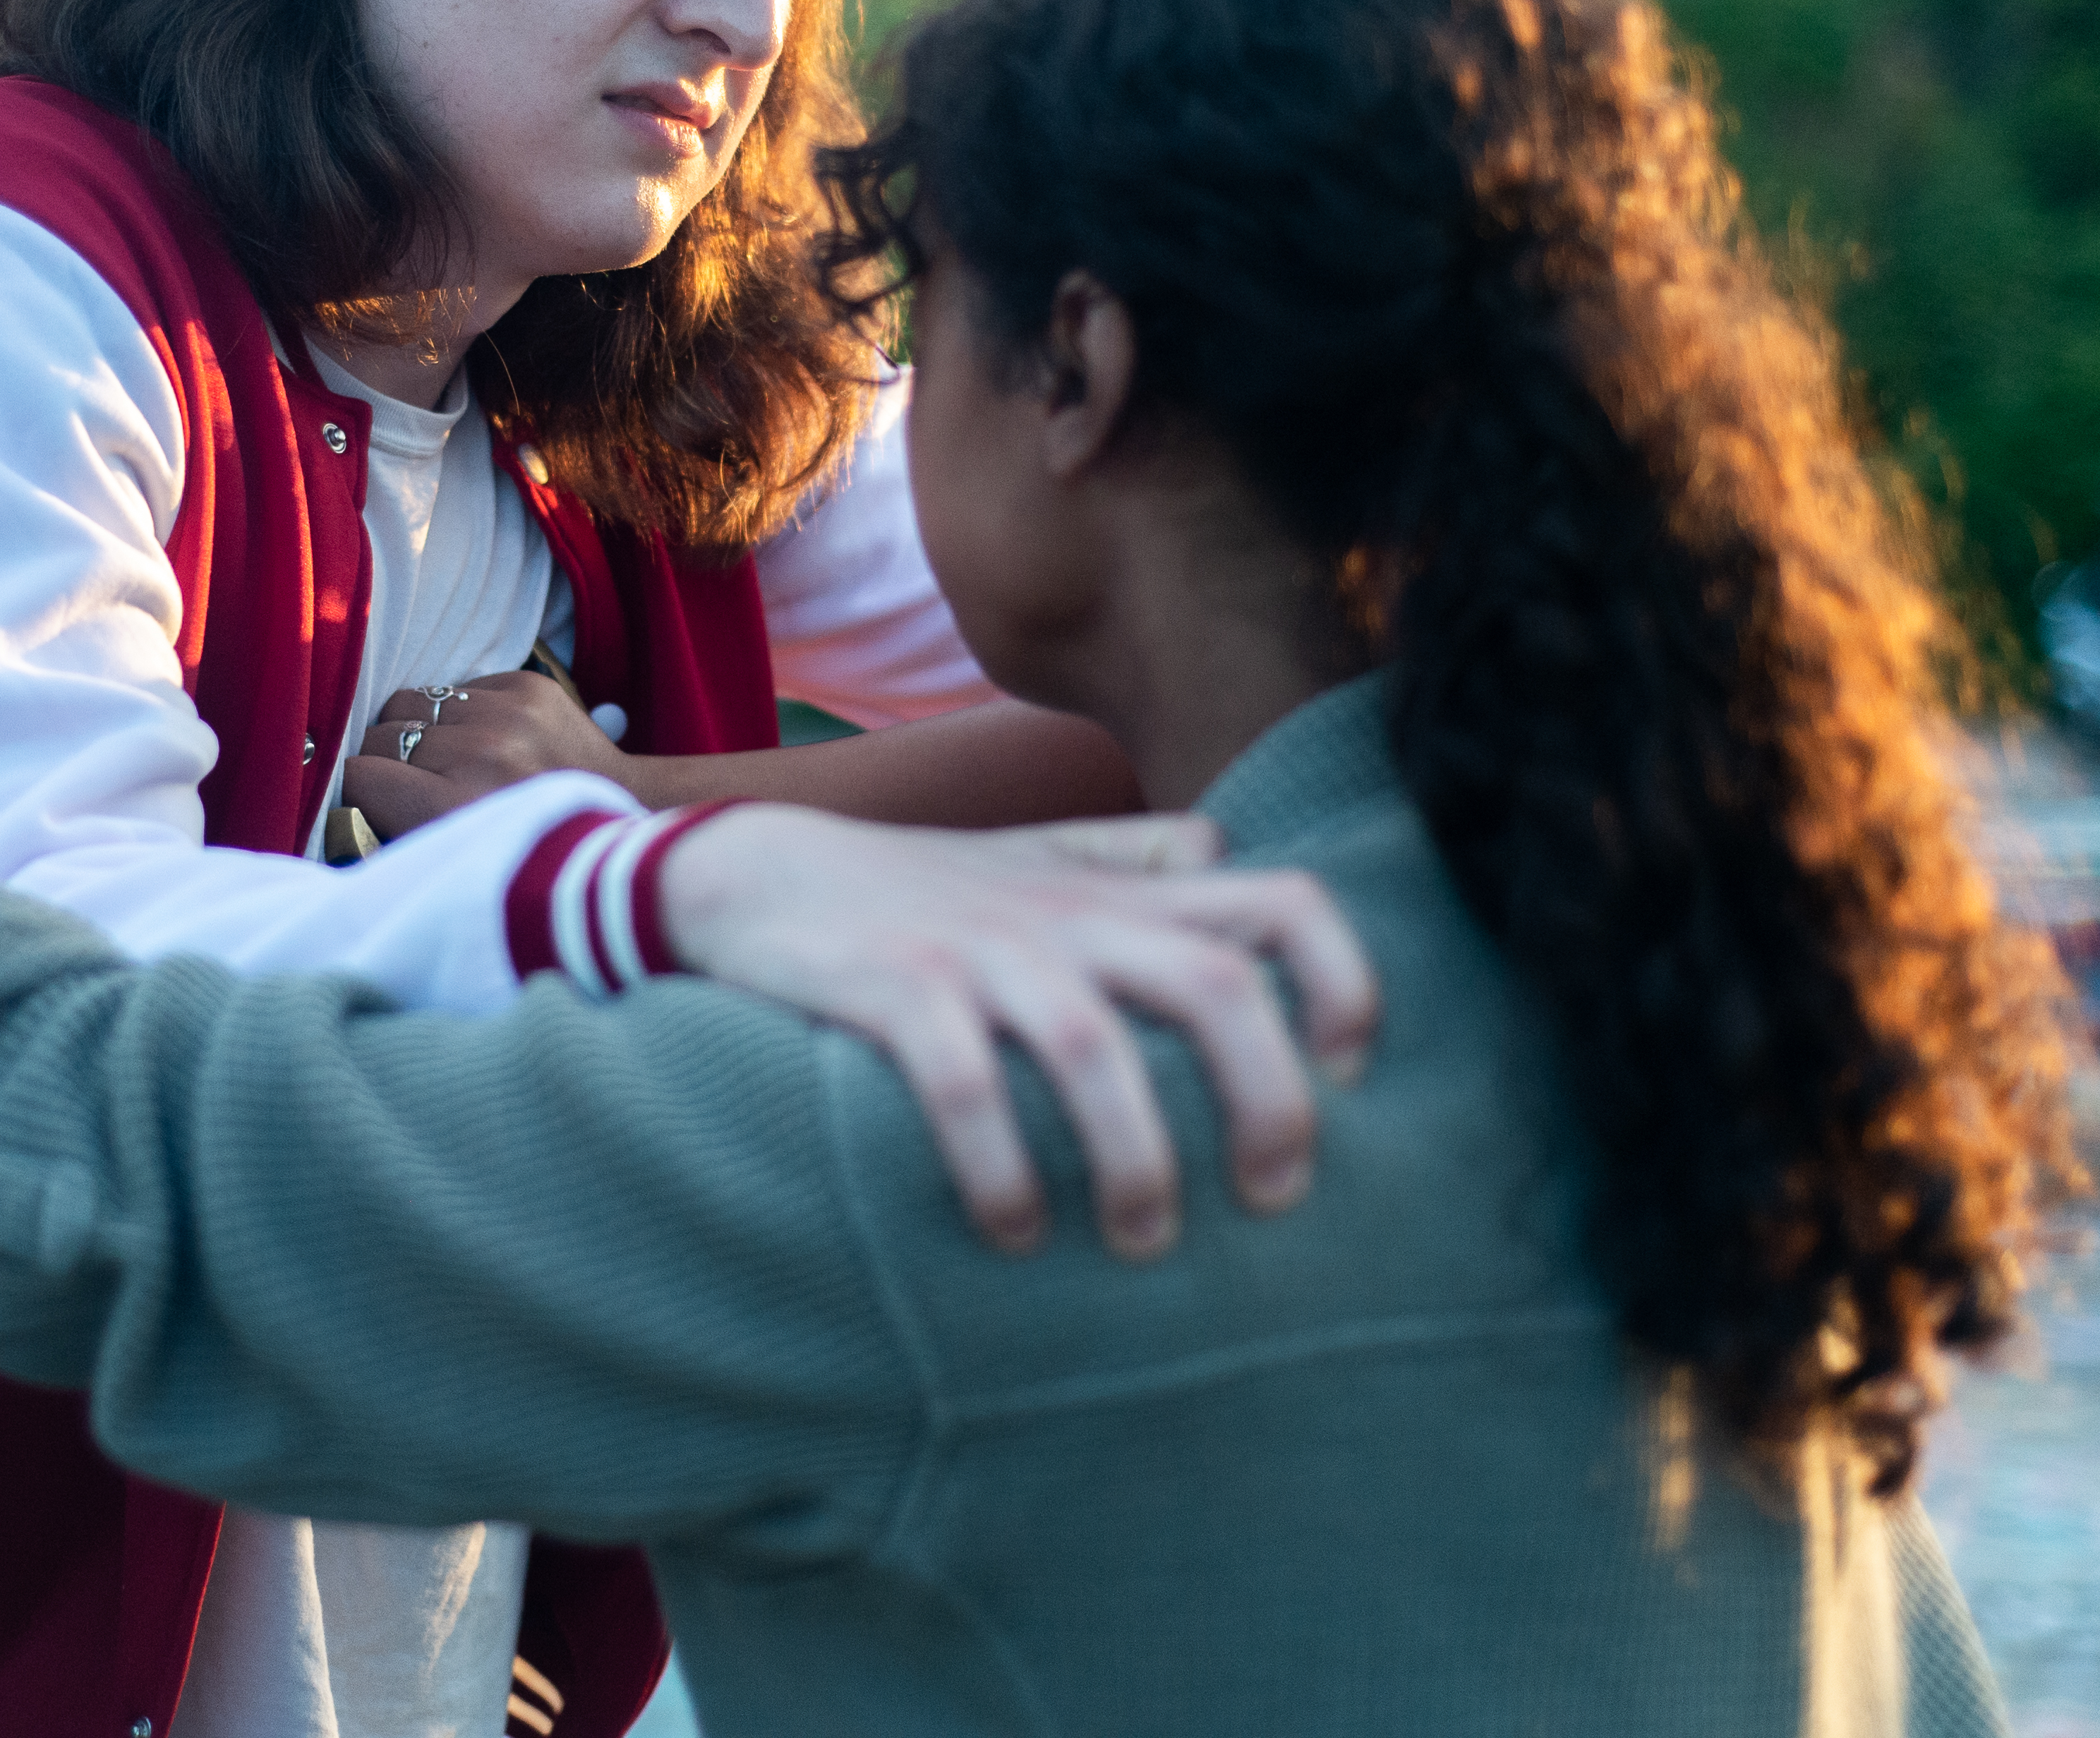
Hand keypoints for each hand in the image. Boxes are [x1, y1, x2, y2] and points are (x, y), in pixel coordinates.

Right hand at [342, 671, 631, 836]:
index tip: (367, 800)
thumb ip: (389, 836)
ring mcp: (507, 715)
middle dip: (385, 759)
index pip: (357, 774)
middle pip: (379, 735)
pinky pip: (452, 686)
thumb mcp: (454, 862)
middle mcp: (480, 757)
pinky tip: (483, 739)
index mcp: (454, 810)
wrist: (617, 809)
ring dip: (416, 728)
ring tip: (443, 757)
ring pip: (408, 701)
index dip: (354, 788)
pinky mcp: (527, 686)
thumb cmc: (527, 846)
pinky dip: (457, 712)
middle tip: (411, 784)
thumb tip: (331, 805)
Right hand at [657, 805, 1379, 1259]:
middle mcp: (1067, 917)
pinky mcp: (890, 987)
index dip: (1345, 982)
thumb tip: (1230, 855)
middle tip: (1271, 1198)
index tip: (1349, 1076)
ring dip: (1136, 1158)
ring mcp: (978, 950)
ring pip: (1091, 1045)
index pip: (1286, 900)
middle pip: (1214, 984)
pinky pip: (962, 1079)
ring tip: (1144, 1244)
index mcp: (1119, 896)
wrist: (750, 872)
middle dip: (1268, 1099)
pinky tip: (1014, 1232)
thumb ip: (1133, 858)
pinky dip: (999, 1164)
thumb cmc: (918, 891)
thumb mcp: (1034, 862)